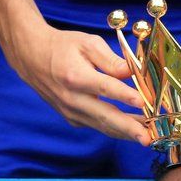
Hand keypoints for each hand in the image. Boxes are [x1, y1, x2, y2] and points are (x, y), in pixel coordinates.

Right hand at [9, 23, 148, 143]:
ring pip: (103, 126)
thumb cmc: (63, 47)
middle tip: (148, 138)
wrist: (32, 57)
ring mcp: (71, 112)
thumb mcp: (87, 43)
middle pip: (105, 116)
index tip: (142, 102)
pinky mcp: (72, 119)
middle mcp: (72, 99)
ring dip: (127, 133)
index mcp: (75, 76)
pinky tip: (133, 129)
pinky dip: (116, 129)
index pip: (104, 88)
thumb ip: (111, 60)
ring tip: (148, 137)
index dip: (124, 95)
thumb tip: (132, 72)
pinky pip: (97, 126)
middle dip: (129, 129)